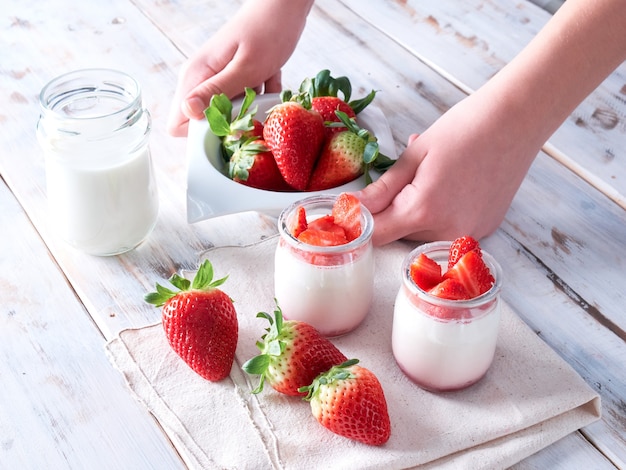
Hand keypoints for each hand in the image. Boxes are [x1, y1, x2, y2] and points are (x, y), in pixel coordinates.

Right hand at [167, 0, 313, 136]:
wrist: (285, 5)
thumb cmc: (267, 31)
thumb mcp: (245, 67)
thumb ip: (218, 91)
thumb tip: (187, 112)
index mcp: (196, 76)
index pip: (178, 123)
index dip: (202, 135)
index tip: (227, 132)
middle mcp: (203, 79)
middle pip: (205, 121)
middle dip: (229, 126)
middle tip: (253, 113)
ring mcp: (220, 78)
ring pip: (229, 113)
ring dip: (250, 112)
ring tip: (266, 96)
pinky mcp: (237, 77)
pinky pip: (246, 101)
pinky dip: (262, 98)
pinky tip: (273, 85)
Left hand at [356, 91, 539, 244]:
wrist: (515, 121)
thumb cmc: (462, 130)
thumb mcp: (412, 158)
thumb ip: (380, 191)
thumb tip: (352, 209)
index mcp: (423, 212)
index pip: (376, 236)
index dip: (360, 225)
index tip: (353, 212)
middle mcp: (447, 232)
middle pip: (400, 235)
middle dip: (392, 212)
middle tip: (403, 178)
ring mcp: (469, 233)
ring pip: (423, 234)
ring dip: (417, 211)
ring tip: (429, 177)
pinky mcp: (484, 229)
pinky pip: (447, 229)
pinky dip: (440, 212)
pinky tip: (449, 185)